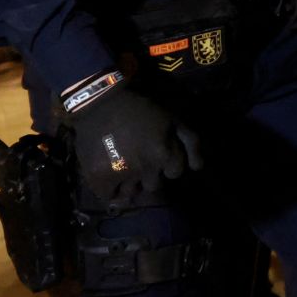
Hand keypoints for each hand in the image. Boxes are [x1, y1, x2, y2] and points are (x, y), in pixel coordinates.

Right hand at [65, 86, 202, 204]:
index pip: (175, 172)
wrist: (101, 101)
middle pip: (154, 185)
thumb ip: (191, 143)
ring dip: (130, 184)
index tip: (159, 156)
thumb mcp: (175, 119)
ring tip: (123, 168)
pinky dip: (109, 190)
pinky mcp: (98, 177)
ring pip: (132, 192)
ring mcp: (122, 174)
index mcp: (165, 154)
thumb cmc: (142, 108)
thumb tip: (198, 167)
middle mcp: (146, 168)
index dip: (168, 164)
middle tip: (140, 160)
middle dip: (151, 174)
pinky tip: (108, 178)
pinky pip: (108, 196)